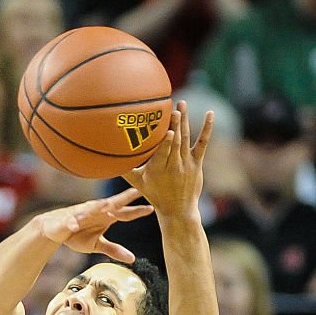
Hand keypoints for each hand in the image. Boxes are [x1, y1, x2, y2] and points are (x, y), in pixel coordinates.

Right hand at [37, 190, 151, 260]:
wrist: (53, 230)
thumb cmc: (77, 234)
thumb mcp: (97, 244)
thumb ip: (114, 250)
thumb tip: (133, 259)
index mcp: (105, 217)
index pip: (124, 213)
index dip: (137, 211)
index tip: (151, 208)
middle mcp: (96, 211)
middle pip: (112, 204)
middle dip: (123, 197)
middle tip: (137, 190)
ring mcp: (81, 214)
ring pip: (91, 209)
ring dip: (98, 206)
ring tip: (108, 204)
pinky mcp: (66, 220)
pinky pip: (70, 222)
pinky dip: (72, 222)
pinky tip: (73, 224)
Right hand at [124, 101, 213, 218]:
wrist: (177, 209)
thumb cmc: (154, 194)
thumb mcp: (137, 183)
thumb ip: (124, 169)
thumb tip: (105, 159)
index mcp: (159, 169)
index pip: (164, 154)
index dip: (167, 142)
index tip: (169, 131)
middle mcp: (174, 165)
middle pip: (175, 142)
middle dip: (176, 125)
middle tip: (175, 109)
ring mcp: (186, 163)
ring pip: (186, 139)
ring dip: (185, 121)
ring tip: (182, 104)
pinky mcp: (196, 162)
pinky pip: (202, 143)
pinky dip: (207, 129)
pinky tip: (209, 113)